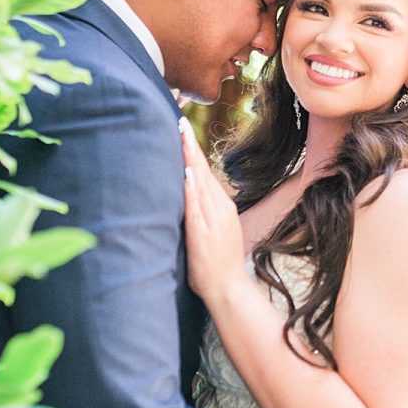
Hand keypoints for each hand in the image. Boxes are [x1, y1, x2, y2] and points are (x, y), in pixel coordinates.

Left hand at [180, 117, 248, 303]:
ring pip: (200, 182)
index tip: (183, 127)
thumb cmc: (217, 264)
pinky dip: (192, 190)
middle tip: (179, 119)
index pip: (205, 170)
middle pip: (203, 169)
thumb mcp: (213, 231)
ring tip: (181, 135)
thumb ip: (202, 212)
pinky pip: (197, 207)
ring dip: (190, 158)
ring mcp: (213, 220)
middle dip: (190, 144)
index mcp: (221, 206)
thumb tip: (188, 194)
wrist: (229, 288)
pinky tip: (187, 174)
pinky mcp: (205, 233)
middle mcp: (219, 208)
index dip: (193, 148)